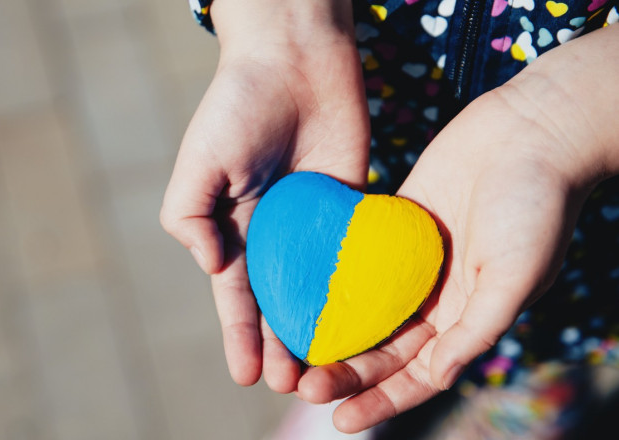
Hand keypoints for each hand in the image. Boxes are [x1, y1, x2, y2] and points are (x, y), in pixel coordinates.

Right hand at [160, 0, 369, 390]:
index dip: (240, 335)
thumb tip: (209, 267)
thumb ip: (188, 215)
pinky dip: (358, 288)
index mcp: (232, 227)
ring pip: (318, 288)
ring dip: (320, 328)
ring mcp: (312, 223)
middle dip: (282, 344)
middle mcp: (272, 233)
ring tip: (329, 369)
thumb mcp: (199, 161)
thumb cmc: (238, 106)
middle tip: (294, 385)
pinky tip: (367, 321)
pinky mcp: (350, 206)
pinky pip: (353, 254)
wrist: (295, 59)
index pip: (235, 294)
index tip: (247, 375)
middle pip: (278, 300)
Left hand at [296, 24, 618, 432]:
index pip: (418, 374)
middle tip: (303, 385)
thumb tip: (437, 377)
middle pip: (383, 347)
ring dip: (333, 330)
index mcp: (466, 317)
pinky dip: (334, 276)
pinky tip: (297, 289)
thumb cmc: (536, 206)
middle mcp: (436, 296)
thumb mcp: (516, 275)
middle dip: (346, 371)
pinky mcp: (395, 223)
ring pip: (365, 307)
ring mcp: (412, 261)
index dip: (382, 400)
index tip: (342, 421)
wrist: (532, 133)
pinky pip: (358, 258)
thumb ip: (477, 327)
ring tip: (292, 347)